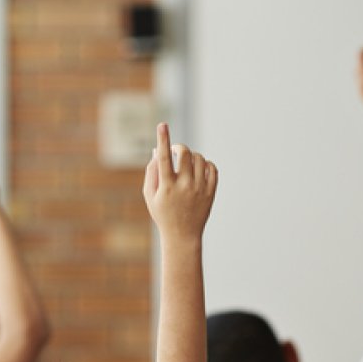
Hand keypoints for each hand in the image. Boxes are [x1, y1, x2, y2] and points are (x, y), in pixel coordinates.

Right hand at [142, 123, 216, 242]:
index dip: (163, 139)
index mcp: (166, 187)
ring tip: (187, 165)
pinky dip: (206, 164)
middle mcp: (184, 186)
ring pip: (200, 158)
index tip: (162, 125)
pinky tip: (199, 170)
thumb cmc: (163, 214)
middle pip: (185, 153)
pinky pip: (212, 168)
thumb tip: (158, 150)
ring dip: (192, 156)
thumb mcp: (150, 196)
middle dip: (180, 148)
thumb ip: (151, 172)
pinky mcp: (210, 192)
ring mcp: (199, 189)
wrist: (182, 236)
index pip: (165, 157)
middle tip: (177, 151)